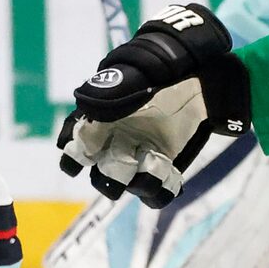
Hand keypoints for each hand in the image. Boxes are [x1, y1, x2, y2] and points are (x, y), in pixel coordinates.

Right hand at [57, 2, 248, 207]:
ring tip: (154, 162)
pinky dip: (161, 189)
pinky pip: (156, 194)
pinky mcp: (164, 168)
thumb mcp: (132, 78)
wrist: (193, 77)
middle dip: (110, 174)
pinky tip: (170, 172)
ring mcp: (140, 158)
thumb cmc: (158, 73)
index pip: (76, 151)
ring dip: (138, 181)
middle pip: (101, 176)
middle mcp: (116, 146)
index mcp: (101, 125)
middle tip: (126, 157)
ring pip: (128, 186)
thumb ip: (108, 93)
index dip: (75, 159)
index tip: (87, 154)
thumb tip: (84, 111)